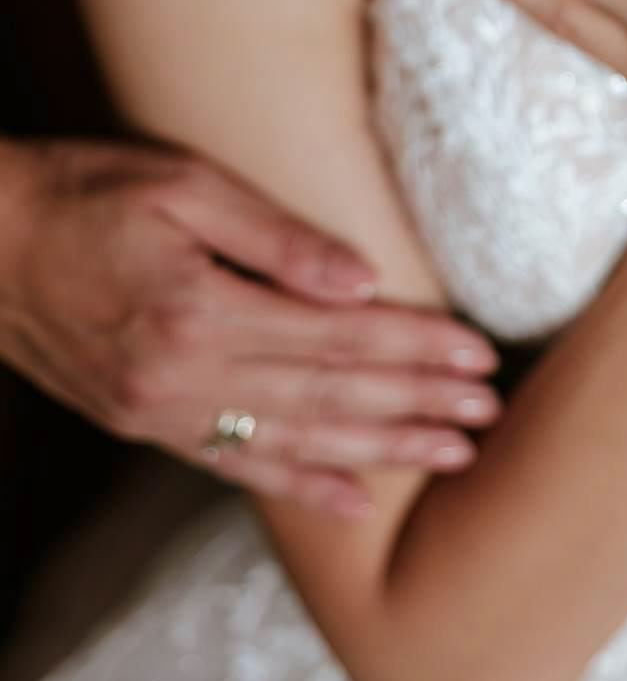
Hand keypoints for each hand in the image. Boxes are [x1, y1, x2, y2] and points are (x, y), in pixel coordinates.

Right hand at [0, 139, 499, 517]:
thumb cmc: (84, 192)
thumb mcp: (181, 185)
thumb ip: (276, 237)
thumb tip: (365, 279)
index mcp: (200, 310)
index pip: (336, 336)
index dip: (414, 346)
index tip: (477, 352)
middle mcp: (182, 376)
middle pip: (327, 395)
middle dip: (416, 403)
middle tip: (488, 410)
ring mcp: (158, 412)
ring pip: (292, 440)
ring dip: (379, 448)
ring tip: (450, 451)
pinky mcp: (141, 425)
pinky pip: (232, 465)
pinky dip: (298, 483)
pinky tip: (354, 496)